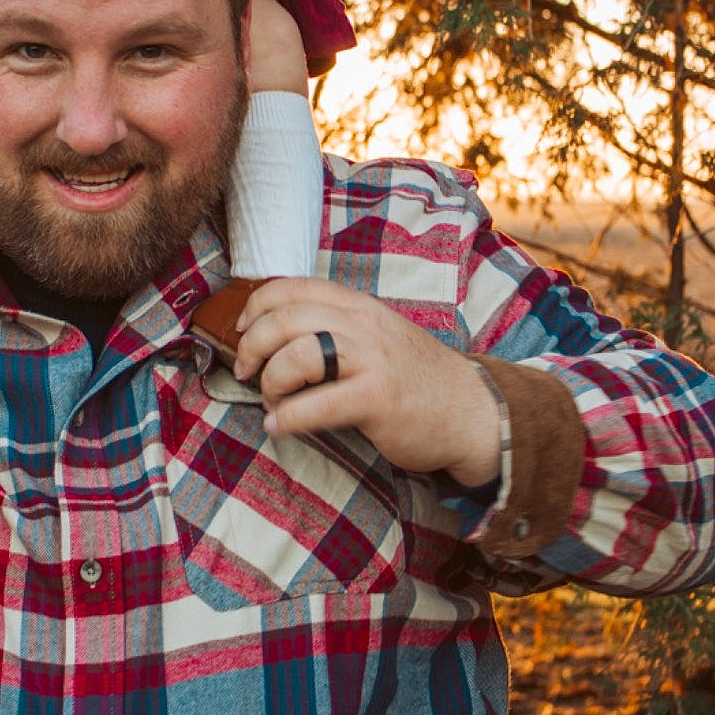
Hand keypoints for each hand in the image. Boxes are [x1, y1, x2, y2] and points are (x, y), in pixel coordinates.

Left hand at [230, 279, 502, 487]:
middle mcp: (363, 324)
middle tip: (247, 372)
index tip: (243, 329)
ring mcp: (371, 360)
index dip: (256, 306)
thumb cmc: (415, 380)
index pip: (293, 287)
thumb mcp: (377, 337)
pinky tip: (280, 427)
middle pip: (284, 318)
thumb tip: (275, 338)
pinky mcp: (376, 398)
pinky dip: (286, 419)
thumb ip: (337, 329)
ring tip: (273, 402)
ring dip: (270, 383)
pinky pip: (313, 406)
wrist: (471, 412)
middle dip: (252, 346)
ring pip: (295, 356)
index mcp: (359, 306)